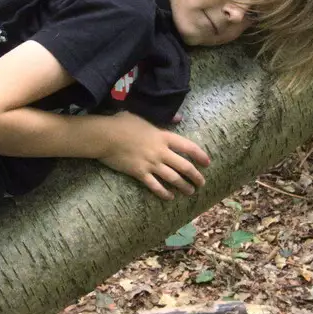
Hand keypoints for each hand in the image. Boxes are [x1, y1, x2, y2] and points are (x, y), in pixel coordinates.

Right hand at [95, 111, 209, 198]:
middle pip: (184, 167)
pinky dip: (164, 193)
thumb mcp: (143, 116)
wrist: (105, 136)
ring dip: (184, 186)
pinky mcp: (139, 173)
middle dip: (196, 176)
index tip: (207, 163)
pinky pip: (155, 186)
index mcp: (163, 136)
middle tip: (201, 183)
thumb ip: (162, 119)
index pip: (188, 147)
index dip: (200, 155)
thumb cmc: (121, 123)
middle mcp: (160, 152)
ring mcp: (151, 163)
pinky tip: (169, 197)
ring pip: (173, 178)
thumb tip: (179, 117)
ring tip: (190, 192)